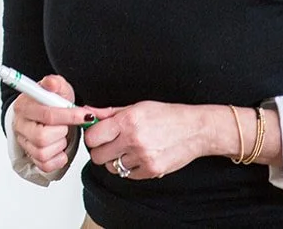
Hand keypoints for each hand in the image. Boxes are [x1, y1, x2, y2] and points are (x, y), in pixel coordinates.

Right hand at [11, 75, 107, 174]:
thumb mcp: (58, 88)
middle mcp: (20, 125)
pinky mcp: (30, 157)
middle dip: (62, 132)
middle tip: (67, 126)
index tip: (86, 115)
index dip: (69, 116)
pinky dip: (58, 158)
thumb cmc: (52, 102)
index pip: (47, 114)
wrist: (48, 114)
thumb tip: (51, 83)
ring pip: (43, 153)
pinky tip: (60, 147)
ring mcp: (24, 143)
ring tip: (62, 134)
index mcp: (24, 106)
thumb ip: (55, 83)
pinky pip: (45, 165)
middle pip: (42, 137)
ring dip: (60, 144)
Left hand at [82, 101, 217, 180]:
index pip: (92, 137)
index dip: (92, 137)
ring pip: (112, 167)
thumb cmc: (167, 116)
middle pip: (98, 156)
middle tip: (110, 144)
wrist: (195, 130)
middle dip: (100, 150)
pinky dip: (130, 168)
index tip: (96, 135)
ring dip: (115, 160)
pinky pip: (128, 175)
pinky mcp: (151, 171)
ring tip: (128, 149)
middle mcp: (133, 140)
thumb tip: (87, 112)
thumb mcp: (137, 107)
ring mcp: (143, 158)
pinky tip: (139, 156)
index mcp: (127, 121)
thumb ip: (108, 112)